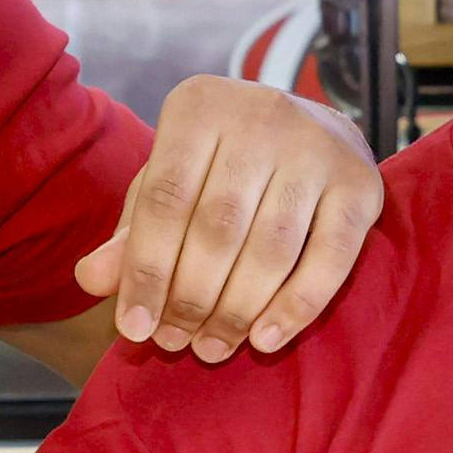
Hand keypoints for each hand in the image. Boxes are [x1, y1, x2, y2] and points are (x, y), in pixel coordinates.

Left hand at [75, 77, 382, 361]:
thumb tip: (91, 281)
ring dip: (237, 310)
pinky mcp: (362, 183)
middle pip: (217, 227)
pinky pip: (329, 261)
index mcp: (200, 106)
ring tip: (211, 347)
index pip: (165, 199)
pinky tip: (263, 340)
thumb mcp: (171, 185)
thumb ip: (133, 232)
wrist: (316, 132)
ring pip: (270, 248)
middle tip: (175, 342)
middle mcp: (261, 115)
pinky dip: (294, 308)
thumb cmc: (224, 167)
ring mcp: (317, 147)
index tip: (134, 329)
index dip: (146, 271)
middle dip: (191, 297)